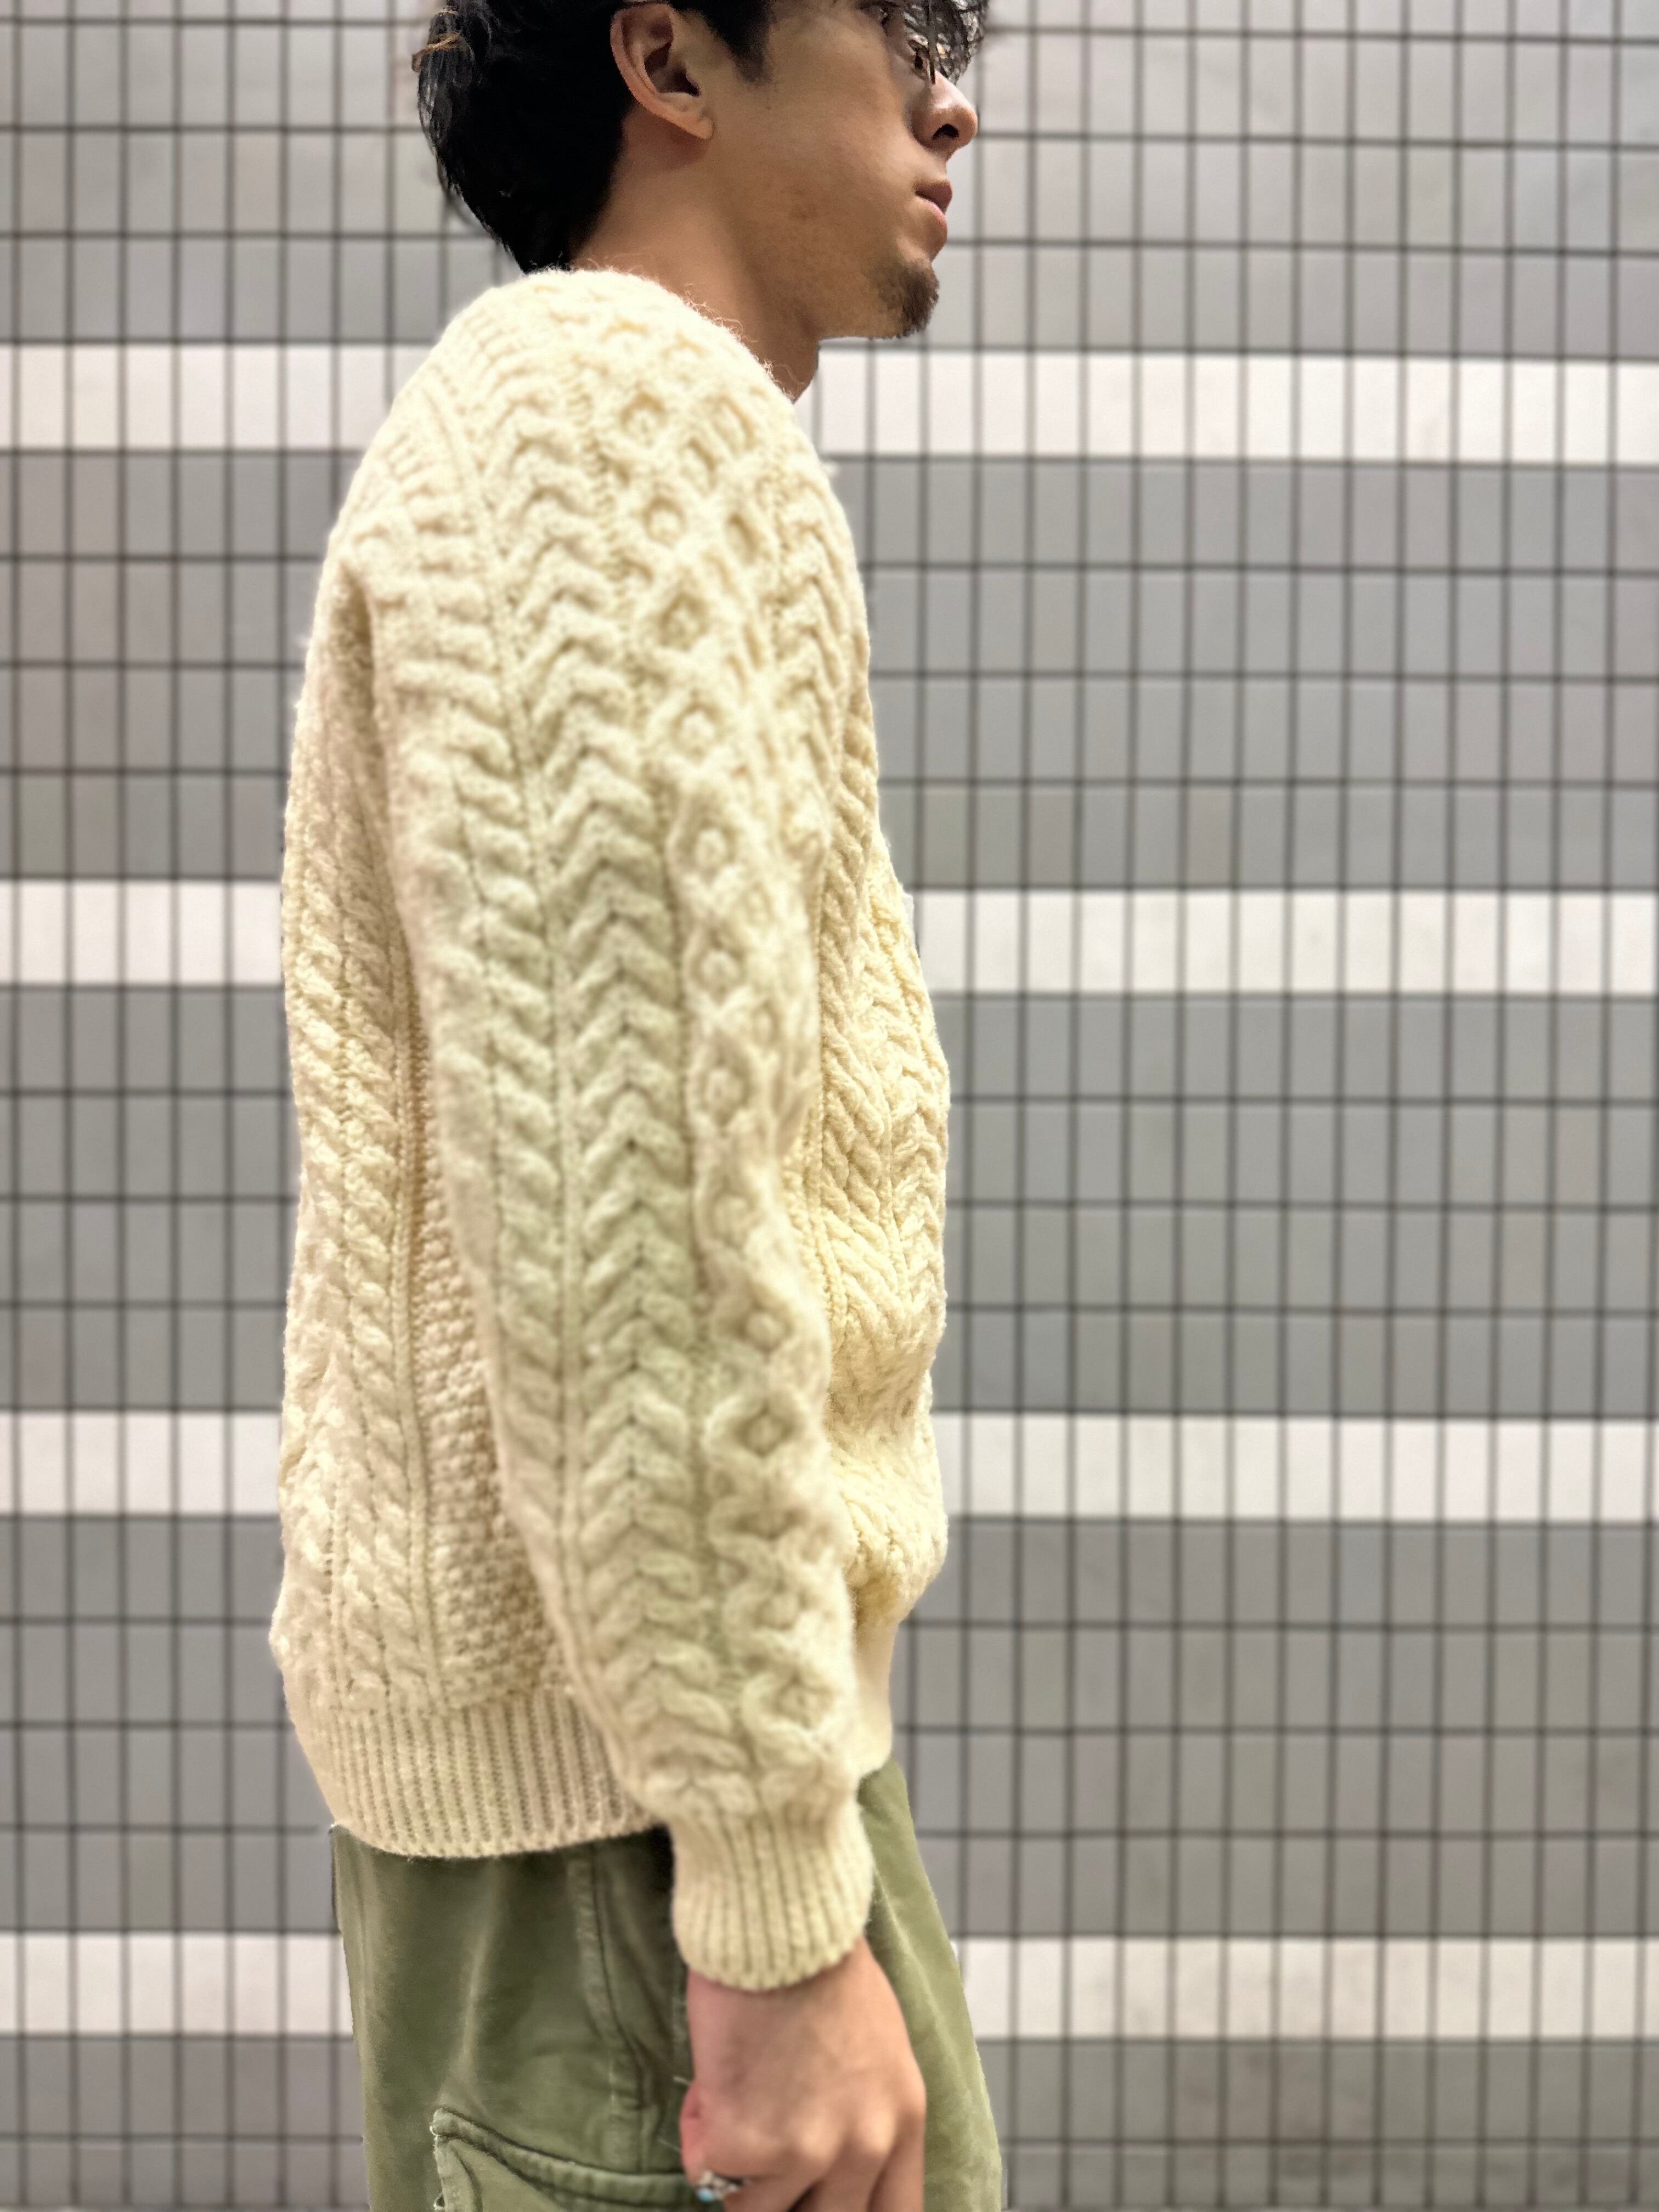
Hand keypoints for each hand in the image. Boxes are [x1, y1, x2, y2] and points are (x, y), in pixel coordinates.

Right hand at [678, 1933, 926, 2211]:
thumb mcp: (878, 2045)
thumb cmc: (819, 1964)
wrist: (776, 1921)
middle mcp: (864, 2146)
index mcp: (904, 2119)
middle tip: (762, 2160)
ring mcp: (805, 2151)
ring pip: (756, 2210)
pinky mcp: (745, 2143)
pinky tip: (712, 2080)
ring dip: (736, 2165)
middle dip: (785, 2199)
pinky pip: (708, 2170)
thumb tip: (830, 2164)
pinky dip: (699, 2133)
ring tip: (734, 2096)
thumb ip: (866, 2112)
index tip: (815, 2203)